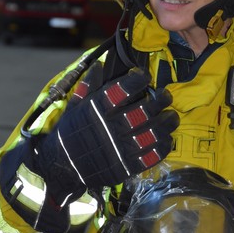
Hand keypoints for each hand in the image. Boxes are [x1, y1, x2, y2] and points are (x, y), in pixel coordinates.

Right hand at [37, 68, 178, 206]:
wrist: (62, 168)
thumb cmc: (69, 133)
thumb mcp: (74, 107)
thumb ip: (88, 86)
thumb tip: (100, 64)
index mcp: (96, 111)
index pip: (122, 90)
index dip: (137, 80)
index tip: (144, 76)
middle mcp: (110, 128)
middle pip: (144, 111)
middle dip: (160, 100)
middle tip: (165, 95)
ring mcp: (120, 149)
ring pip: (153, 132)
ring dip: (167, 122)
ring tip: (171, 116)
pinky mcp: (126, 167)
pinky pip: (152, 155)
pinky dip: (163, 146)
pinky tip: (167, 138)